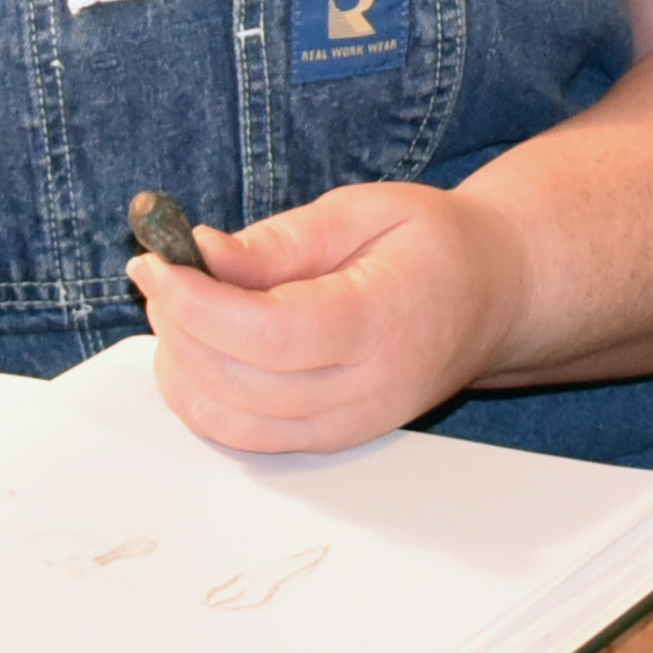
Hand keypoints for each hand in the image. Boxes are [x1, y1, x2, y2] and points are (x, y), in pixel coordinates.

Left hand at [131, 180, 530, 454]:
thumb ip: (280, 240)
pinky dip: (204, 398)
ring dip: (182, 369)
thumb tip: (201, 255)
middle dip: (178, 329)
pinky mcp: (334, 441)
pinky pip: (249, 438)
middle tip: (159, 272)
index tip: (154, 263)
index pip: (272, 335)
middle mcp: (369, 391)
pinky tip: (198, 345)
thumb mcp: (363, 211)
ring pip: (235, 425)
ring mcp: (353, 426)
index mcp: (384, 322)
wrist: (497, 297)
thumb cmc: (434, 245)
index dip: (197, 304)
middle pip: (243, 387)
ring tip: (177, 306)